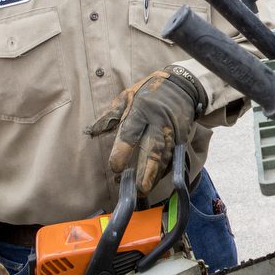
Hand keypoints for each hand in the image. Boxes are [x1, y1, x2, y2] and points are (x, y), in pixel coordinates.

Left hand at [88, 65, 203, 192]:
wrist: (182, 85)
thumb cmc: (148, 92)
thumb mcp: (127, 96)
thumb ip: (110, 116)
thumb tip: (91, 132)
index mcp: (141, 110)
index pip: (132, 132)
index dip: (124, 151)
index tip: (116, 168)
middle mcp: (158, 122)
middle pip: (153, 148)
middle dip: (146, 169)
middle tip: (138, 189)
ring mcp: (173, 130)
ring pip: (165, 155)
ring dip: (156, 173)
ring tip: (145, 189)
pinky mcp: (182, 136)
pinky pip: (174, 155)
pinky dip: (166, 169)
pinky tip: (157, 180)